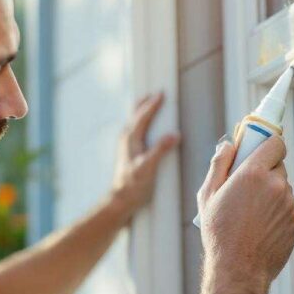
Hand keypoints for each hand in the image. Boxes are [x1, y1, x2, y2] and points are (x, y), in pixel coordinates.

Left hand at [109, 93, 179, 220]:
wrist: (120, 200)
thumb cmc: (133, 186)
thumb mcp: (148, 168)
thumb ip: (160, 150)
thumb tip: (174, 135)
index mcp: (131, 139)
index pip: (143, 116)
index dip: (153, 104)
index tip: (161, 93)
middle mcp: (126, 140)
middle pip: (135, 115)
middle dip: (144, 103)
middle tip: (153, 93)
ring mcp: (126, 146)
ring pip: (133, 122)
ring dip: (141, 112)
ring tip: (148, 104)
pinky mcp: (128, 154)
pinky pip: (134, 131)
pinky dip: (140, 123)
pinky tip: (144, 129)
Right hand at [197, 136, 293, 293]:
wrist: (238, 270)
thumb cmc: (219, 232)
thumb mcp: (208, 195)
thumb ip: (219, 164)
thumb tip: (228, 145)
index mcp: (254, 173)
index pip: (276, 143)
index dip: (267, 145)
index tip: (259, 150)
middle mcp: (276, 185)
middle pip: (278, 166)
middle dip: (265, 171)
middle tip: (247, 187)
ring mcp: (289, 205)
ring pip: (283, 189)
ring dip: (271, 194)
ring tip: (250, 214)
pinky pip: (288, 208)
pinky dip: (277, 213)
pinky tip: (260, 227)